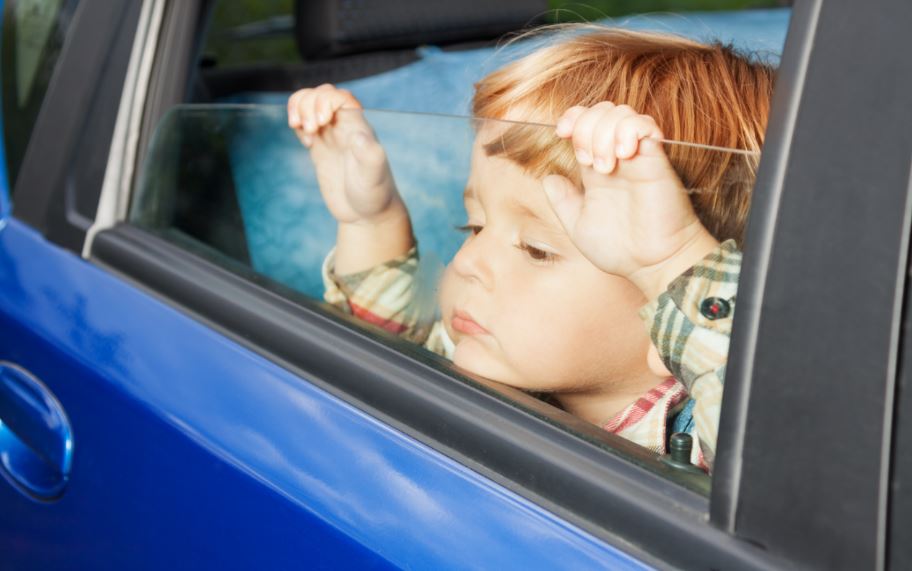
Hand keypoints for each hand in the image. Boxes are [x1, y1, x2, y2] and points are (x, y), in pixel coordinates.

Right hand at [288, 84, 405, 225]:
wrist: (367, 215)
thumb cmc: (375, 195)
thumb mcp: (374, 177)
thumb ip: (369, 156)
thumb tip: (358, 136)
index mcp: (359, 126)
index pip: (339, 96)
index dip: (324, 101)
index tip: (320, 122)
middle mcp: (345, 127)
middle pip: (322, 94)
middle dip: (309, 105)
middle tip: (311, 130)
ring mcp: (331, 136)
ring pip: (310, 104)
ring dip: (299, 109)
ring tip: (300, 129)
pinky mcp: (320, 148)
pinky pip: (305, 123)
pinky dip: (298, 123)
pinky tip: (305, 142)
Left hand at [543, 102, 718, 299]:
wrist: (653, 264)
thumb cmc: (620, 250)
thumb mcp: (579, 227)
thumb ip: (563, 202)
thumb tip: (548, 179)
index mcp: (596, 169)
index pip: (583, 124)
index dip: (571, 118)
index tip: (561, 132)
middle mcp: (616, 158)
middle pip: (600, 112)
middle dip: (586, 127)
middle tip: (588, 162)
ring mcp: (637, 157)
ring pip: (621, 113)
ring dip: (604, 132)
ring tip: (606, 165)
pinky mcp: (656, 160)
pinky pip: (645, 125)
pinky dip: (629, 130)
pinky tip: (623, 154)